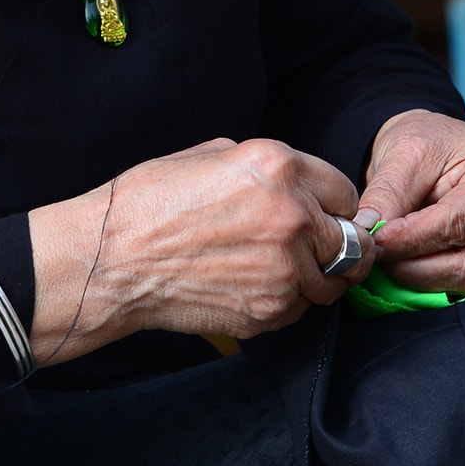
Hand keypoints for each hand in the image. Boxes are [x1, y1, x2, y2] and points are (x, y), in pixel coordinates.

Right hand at [28, 138, 368, 362]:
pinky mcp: (269, 310)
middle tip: (315, 249)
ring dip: (315, 277)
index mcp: (281, 167)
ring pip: (332, 282)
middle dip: (337, 245)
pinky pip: (300, 309)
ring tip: (277, 269)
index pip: (346, 193)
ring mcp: (284, 269)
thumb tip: (297, 187)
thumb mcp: (213, 155)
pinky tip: (252, 286)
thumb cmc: (150, 202)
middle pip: (352, 242)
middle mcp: (294, 217)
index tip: (326, 215)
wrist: (112, 259)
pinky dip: (286, 301)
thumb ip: (267, 169)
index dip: (335, 205)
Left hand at [358, 110, 464, 294]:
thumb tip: (367, 232)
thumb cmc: (432, 142)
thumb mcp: (406, 152)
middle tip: (376, 257)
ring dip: (418, 279)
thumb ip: (387, 195)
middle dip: (415, 268)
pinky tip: (401, 266)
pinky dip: (425, 282)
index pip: (458, 222)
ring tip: (385, 261)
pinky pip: (460, 286)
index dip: (412, 239)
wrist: (440, 149)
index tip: (375, 242)